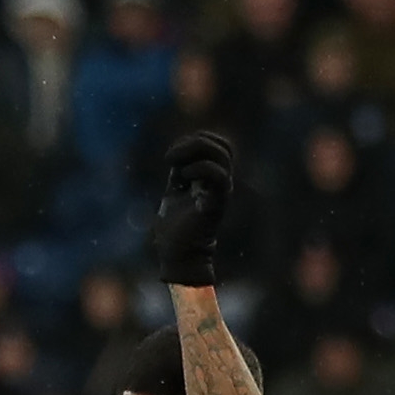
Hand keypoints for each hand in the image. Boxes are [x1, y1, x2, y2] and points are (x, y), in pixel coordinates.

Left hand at [149, 131, 237, 286]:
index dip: (196, 140)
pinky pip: (218, 176)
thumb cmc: (175, 227)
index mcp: (212, 177)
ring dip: (194, 152)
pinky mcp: (215, 203)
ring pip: (222, 155)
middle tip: (171, 158)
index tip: (172, 156)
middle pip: (223, 145)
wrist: (177, 255)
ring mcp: (221, 192)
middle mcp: (221, 183)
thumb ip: (180, 170)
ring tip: (176, 166)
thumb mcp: (175, 189)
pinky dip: (199, 169)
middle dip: (195, 141)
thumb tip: (179, 152)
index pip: (219, 144)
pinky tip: (183, 179)